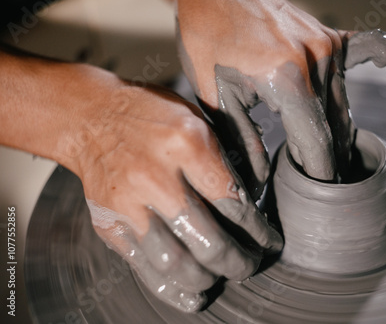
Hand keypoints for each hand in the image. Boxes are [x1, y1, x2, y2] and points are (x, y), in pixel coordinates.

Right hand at [73, 84, 282, 311]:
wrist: (91, 118)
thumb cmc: (152, 117)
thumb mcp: (198, 120)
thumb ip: (227, 158)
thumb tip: (254, 201)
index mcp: (187, 145)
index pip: (233, 205)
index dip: (258, 232)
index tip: (269, 242)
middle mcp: (157, 178)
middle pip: (209, 241)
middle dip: (239, 262)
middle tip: (251, 265)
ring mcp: (129, 205)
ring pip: (177, 263)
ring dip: (209, 279)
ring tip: (223, 277)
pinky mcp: (111, 224)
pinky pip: (144, 267)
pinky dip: (173, 289)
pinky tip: (194, 295)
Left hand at [173, 0, 385, 188]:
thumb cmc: (208, 39)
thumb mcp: (217, 96)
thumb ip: (243, 141)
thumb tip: (259, 182)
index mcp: (287, 80)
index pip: (316, 143)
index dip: (318, 174)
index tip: (318, 196)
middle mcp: (317, 61)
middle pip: (336, 127)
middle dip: (327, 159)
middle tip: (317, 185)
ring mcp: (328, 44)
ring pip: (345, 104)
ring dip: (339, 132)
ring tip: (331, 159)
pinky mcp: (331, 34)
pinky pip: (372, 49)